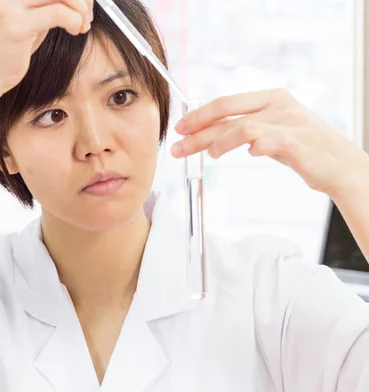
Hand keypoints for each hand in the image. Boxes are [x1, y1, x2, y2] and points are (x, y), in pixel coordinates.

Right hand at [0, 0, 92, 94]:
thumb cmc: (8, 49)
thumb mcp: (30, 17)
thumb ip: (48, 2)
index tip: (84, 3)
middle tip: (86, 16)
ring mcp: (8, 5)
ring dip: (80, 9)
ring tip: (81, 25)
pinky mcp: (15, 24)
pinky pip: (58, 13)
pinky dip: (74, 20)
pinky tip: (74, 30)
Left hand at [171, 88, 368, 197]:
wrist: (340, 166)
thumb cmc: (304, 151)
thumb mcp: (272, 134)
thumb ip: (247, 130)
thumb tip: (212, 136)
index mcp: (270, 98)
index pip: (225, 102)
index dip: (199, 115)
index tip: (180, 128)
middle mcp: (277, 104)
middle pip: (226, 113)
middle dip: (198, 130)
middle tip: (177, 146)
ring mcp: (287, 120)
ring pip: (240, 127)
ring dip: (218, 142)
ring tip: (208, 156)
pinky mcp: (296, 140)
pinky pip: (266, 140)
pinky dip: (253, 147)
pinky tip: (249, 155)